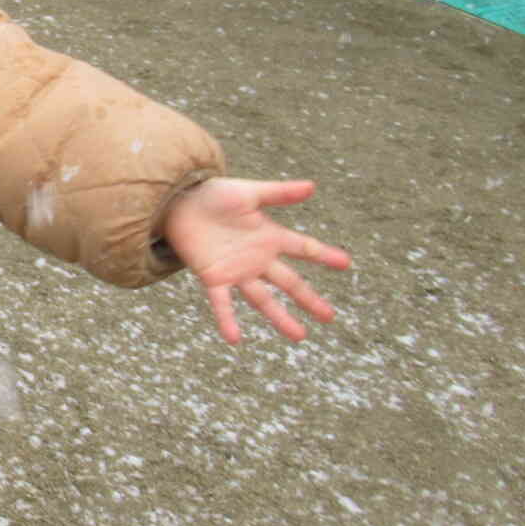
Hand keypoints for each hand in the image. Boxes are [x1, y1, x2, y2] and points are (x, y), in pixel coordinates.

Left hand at [160, 177, 349, 343]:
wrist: (178, 203)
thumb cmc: (214, 195)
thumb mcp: (249, 192)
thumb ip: (279, 193)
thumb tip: (312, 186)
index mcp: (270, 236)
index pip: (304, 248)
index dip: (324, 254)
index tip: (346, 263)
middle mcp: (258, 258)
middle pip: (289, 281)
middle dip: (309, 298)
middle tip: (329, 316)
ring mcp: (237, 271)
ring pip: (263, 299)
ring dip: (280, 317)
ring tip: (299, 336)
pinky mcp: (213, 277)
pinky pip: (222, 303)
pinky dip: (227, 320)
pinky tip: (234, 339)